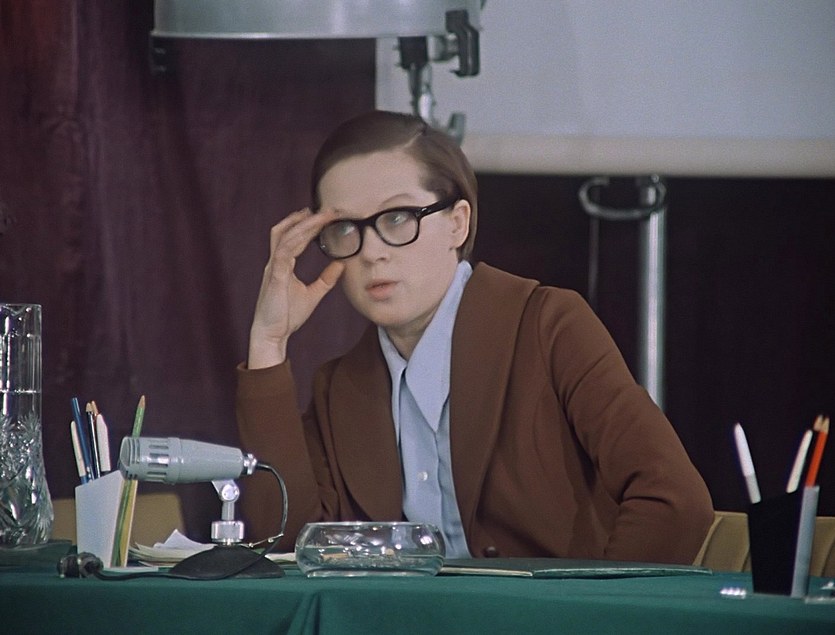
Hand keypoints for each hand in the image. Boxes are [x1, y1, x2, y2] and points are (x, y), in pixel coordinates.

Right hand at [247, 208, 344, 368]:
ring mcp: (273, 268)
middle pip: (288, 231)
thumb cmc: (287, 315)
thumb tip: (341, 264)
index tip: (325, 215)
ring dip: (303, 225)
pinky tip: (308, 234)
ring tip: (320, 215)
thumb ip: (326, 279)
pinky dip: (295, 242)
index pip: (294, 237)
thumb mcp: (313, 294)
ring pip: (285, 237)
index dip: (308, 224)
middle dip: (307, 218)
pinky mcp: (274, 277)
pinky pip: (283, 253)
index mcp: (282, 264)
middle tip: (327, 209)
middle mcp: (275, 262)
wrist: (272, 334)